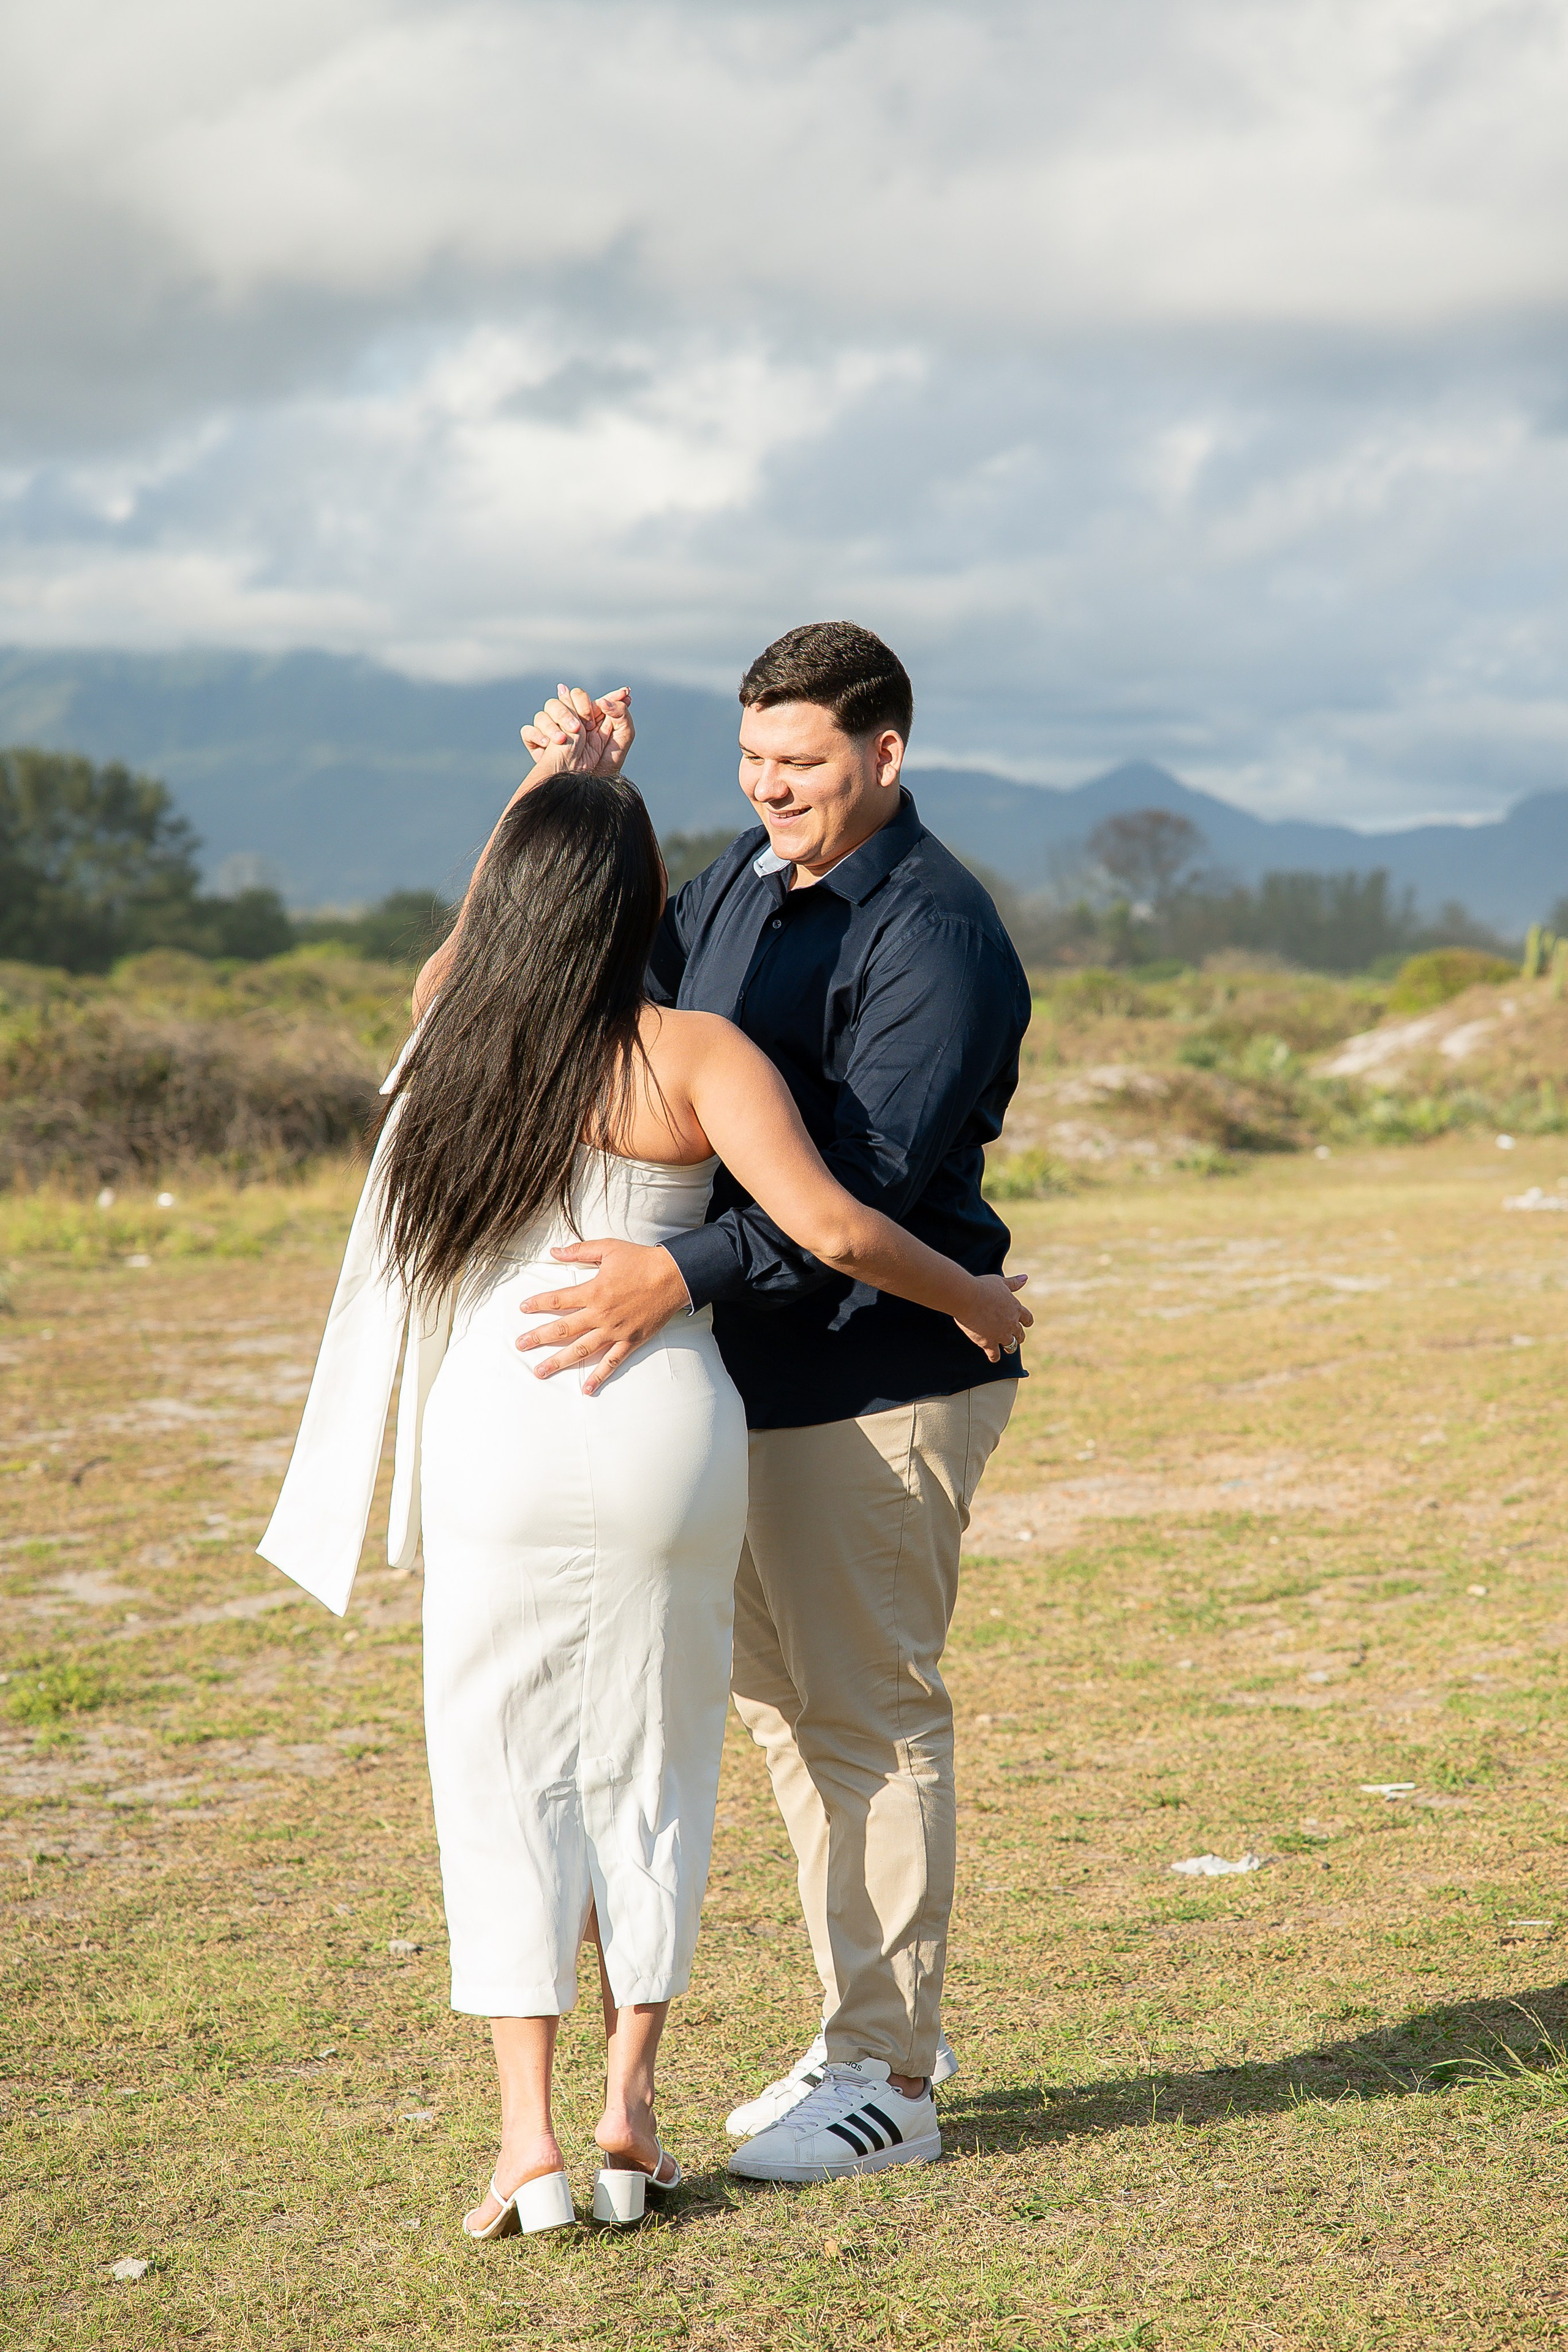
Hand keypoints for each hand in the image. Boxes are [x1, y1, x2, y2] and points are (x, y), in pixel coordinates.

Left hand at [517, 1237, 690, 1394]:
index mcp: (593, 1291)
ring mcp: (615, 1331)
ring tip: (539, 1371)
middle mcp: (600, 1314)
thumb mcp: (609, 1248)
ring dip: (558, 1362)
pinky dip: (599, 1376)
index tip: (523, 1308)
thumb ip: (580, 1251)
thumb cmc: (641, 1260)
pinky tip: (586, 1388)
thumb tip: (555, 1251)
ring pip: (581, 1350)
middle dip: (538, 1337)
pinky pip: (612, 1361)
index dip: (538, 1303)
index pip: (558, 1299)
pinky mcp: (631, 1341)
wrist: (673, 1276)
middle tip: (519, 1345)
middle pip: (563, 1329)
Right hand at [521, 685, 633, 778]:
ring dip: (553, 724)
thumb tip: (604, 699)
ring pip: (542, 714)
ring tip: (563, 740)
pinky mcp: (537, 744)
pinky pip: (528, 732)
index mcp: (589, 717)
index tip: (622, 694)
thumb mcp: (622, 741)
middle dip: (570, 711)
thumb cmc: (605, 767)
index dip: (604, 694)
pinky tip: (548, 744)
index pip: (589, 698)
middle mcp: (568, 721)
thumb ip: (621, 717)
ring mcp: (551, 731)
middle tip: (584, 728)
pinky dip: (536, 735)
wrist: (583, 789)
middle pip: (561, 700)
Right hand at [954, 1272, 1031, 1361]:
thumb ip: (1014, 1283)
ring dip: (1009, 1347)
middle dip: (1018, 1336)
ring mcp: (1001, 1335)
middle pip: (1020, 1334)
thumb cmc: (982, 1287)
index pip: (1028, 1319)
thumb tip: (1026, 1278)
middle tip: (1015, 1338)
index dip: (1026, 1322)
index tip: (1025, 1324)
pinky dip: (994, 1357)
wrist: (967, 1297)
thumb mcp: (1000, 1282)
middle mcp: (1011, 1323)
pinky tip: (993, 1358)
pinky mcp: (989, 1343)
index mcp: (1015, 1308)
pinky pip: (995, 1355)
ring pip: (1011, 1346)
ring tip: (1006, 1349)